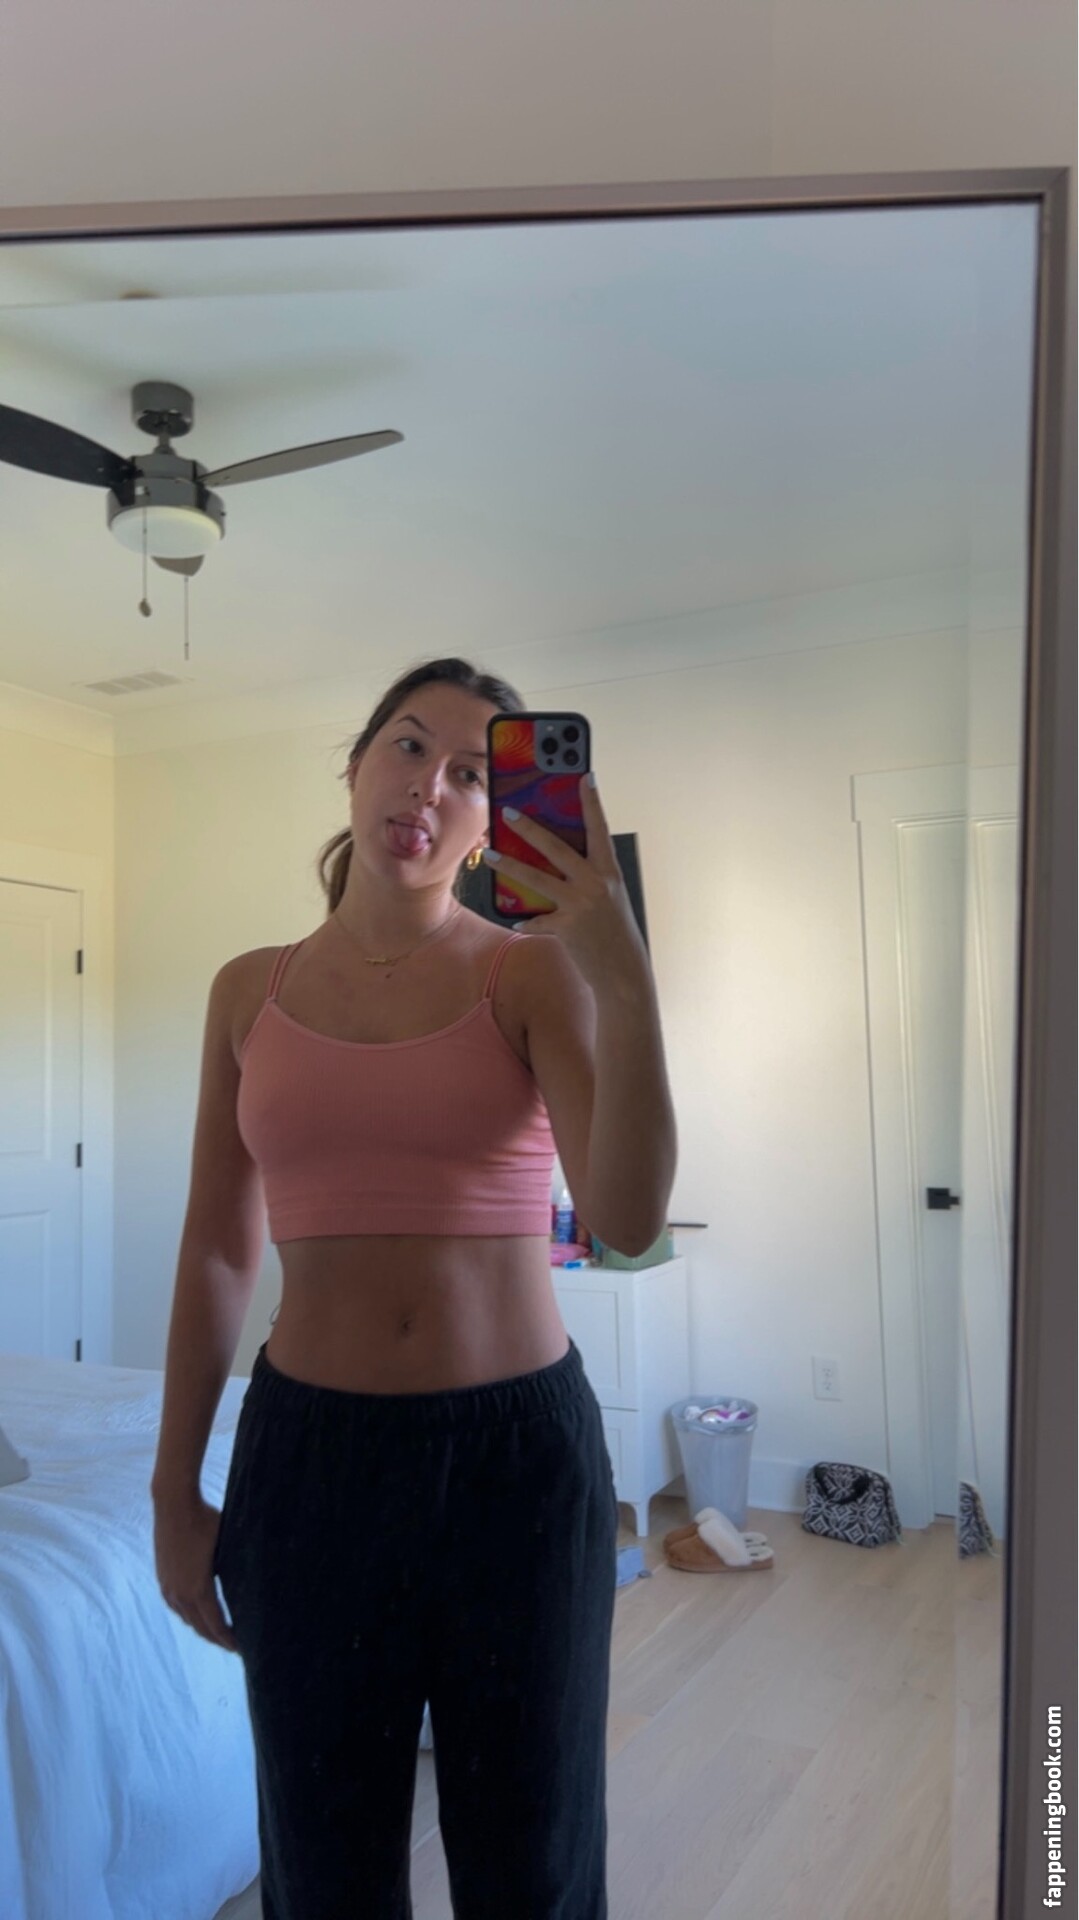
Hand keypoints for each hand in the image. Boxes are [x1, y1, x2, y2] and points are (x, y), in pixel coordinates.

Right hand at [153, 1495, 239, 1653]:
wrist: (174, 1504)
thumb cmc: (206, 1522)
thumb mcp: (227, 1546)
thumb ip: (236, 1570)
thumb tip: (254, 1586)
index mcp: (198, 1590)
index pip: (216, 1626)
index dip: (229, 1640)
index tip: (242, 1648)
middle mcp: (180, 1595)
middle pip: (200, 1628)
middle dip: (217, 1639)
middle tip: (234, 1645)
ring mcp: (168, 1588)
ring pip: (187, 1619)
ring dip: (202, 1628)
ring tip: (218, 1633)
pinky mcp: (162, 1579)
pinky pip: (177, 1607)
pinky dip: (190, 1616)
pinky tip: (198, 1615)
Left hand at [484, 774, 649, 994]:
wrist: (624, 972)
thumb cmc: (616, 932)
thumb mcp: (610, 897)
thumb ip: (589, 877)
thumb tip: (559, 859)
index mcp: (609, 872)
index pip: (600, 829)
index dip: (592, 802)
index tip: (585, 776)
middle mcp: (595, 884)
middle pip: (556, 848)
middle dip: (530, 828)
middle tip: (508, 812)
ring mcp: (579, 905)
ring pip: (536, 878)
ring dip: (510, 865)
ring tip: (491, 854)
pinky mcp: (566, 927)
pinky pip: (537, 921)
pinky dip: (526, 921)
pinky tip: (514, 919)